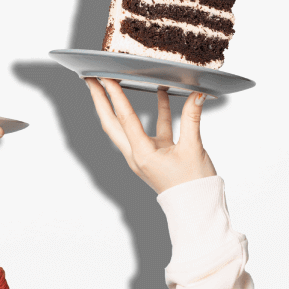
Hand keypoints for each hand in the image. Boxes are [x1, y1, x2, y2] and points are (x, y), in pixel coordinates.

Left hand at [83, 77, 215, 193]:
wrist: (196, 209)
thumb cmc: (192, 186)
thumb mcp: (192, 148)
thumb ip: (192, 118)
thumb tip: (196, 95)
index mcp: (142, 155)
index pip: (125, 118)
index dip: (115, 96)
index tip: (105, 78)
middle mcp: (137, 155)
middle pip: (112, 123)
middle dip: (101, 102)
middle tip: (91, 81)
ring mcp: (144, 156)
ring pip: (128, 126)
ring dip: (122, 106)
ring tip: (115, 85)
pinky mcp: (155, 156)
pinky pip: (150, 130)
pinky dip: (155, 113)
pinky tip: (161, 96)